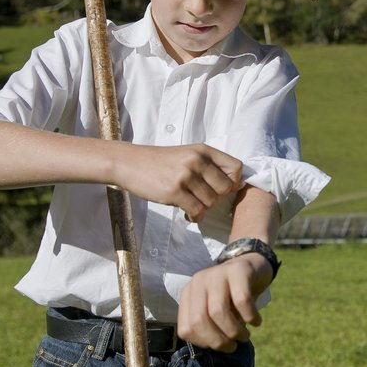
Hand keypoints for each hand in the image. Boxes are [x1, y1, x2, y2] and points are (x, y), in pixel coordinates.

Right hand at [114, 143, 241, 220]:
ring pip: (211, 201)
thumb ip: (208, 166)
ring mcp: (185, 175)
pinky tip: (187, 213)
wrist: (129, 163)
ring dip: (202, 208)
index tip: (222, 188)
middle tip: (202, 198)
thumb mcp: (187, 155)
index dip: (234, 182)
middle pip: (225, 188)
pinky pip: (197, 211)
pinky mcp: (174, 191)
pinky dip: (194, 217)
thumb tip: (235, 185)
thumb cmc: (160, 162)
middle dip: (216, 198)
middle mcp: (197, 160)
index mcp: (203, 150)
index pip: (236, 167)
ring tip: (191, 204)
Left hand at [176, 253, 273, 351]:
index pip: (186, 328)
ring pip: (218, 312)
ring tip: (245, 336)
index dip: (204, 342)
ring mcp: (218, 274)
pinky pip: (242, 300)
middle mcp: (199, 282)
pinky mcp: (238, 270)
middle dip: (218, 340)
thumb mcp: (216, 308)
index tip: (220, 345)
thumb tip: (216, 347)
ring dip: (234, 331)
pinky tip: (256, 321)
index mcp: (189, 294)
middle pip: (200, 320)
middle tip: (233, 345)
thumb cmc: (233, 294)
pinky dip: (251, 317)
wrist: (253, 264)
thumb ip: (209, 326)